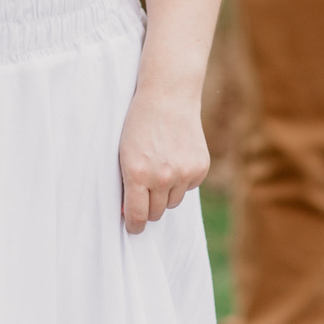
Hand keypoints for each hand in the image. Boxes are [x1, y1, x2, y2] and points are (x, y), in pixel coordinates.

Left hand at [118, 84, 209, 234]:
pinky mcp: (200, 168)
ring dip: (165, 193)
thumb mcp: (124, 153)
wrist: (168, 96)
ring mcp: (183, 173)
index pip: (137, 217)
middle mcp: (161, 177)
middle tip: (144, 192)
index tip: (133, 227)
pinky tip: (175, 158)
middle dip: (148, 207)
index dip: (134, 226)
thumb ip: (126, 184)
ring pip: (172, 202)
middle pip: (155, 213)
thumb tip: (131, 214)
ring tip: (160, 167)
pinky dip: (182, 179)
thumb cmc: (139, 124)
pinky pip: (188, 188)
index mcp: (137, 174)